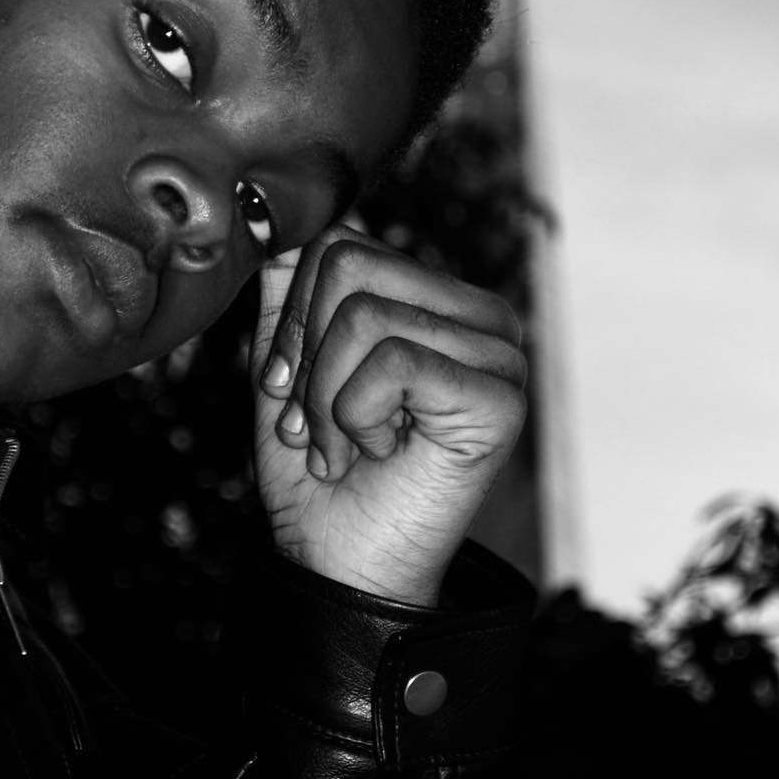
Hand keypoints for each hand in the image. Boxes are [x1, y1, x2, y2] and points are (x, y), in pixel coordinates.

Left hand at [251, 225, 526, 606]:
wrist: (339, 564)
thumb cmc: (317, 472)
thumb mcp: (288, 363)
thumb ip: (287, 289)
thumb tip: (276, 214)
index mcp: (435, 296)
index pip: (340, 240)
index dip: (293, 315)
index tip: (290, 386)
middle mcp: (478, 313)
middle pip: (346, 265)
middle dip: (307, 354)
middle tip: (319, 422)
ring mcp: (499, 353)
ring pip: (365, 314)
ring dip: (329, 397)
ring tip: (348, 444)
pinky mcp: (501, 397)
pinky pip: (394, 361)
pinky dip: (358, 416)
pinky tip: (379, 453)